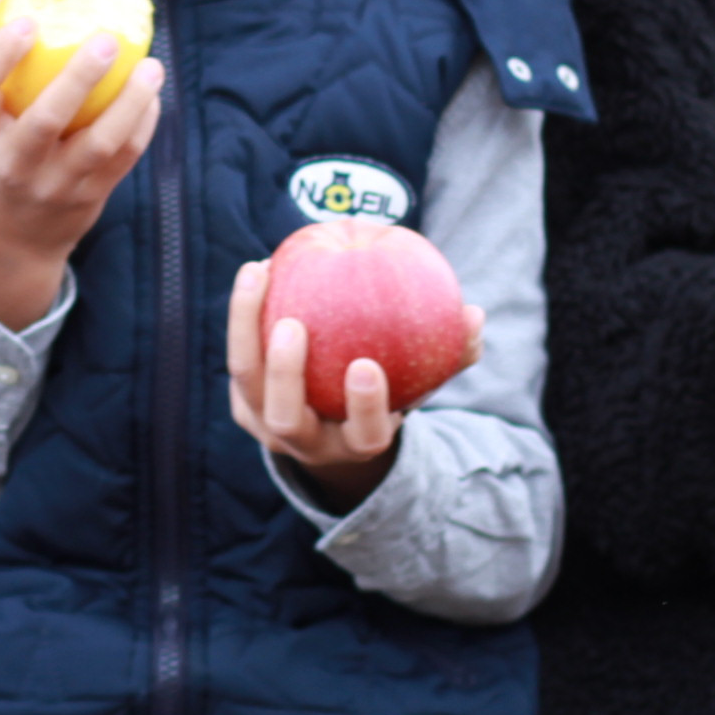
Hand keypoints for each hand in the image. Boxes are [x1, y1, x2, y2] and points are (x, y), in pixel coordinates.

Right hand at [0, 0, 165, 330]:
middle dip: (79, 77)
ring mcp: (54, 184)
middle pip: (45, 119)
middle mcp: (13, 163)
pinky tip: (152, 95)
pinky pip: (124, 158)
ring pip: (98, 143)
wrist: (13, 239)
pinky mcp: (90, 198)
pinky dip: (143, 124)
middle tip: (107, 37)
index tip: (28, 21)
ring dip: (130, 102)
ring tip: (151, 66)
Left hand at [226, 259, 479, 512]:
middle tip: (293, 325)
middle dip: (286, 375)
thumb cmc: (390, 391)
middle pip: (286, 419)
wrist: (333, 431)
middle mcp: (307, 444)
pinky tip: (259, 269)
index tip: (366, 366)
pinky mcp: (243, 405)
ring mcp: (267, 427)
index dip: (365, 408)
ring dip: (246, 328)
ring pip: (247, 382)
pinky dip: (244, 315)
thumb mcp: (421, 381)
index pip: (365, 436)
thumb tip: (475, 315)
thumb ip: (450, 353)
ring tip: (259, 274)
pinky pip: (239, 358)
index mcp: (358, 445)